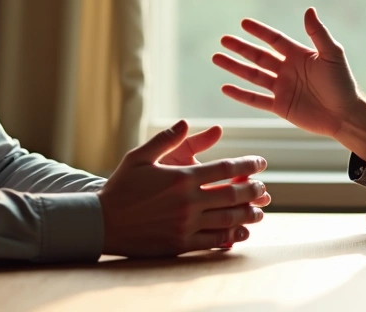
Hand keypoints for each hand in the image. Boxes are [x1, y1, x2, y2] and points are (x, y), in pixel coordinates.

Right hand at [99, 120, 268, 256]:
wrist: (102, 222)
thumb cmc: (120, 187)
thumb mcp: (140, 157)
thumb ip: (166, 139)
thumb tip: (185, 122)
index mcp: (182, 177)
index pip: (226, 168)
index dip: (247, 164)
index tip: (261, 163)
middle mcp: (188, 202)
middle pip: (233, 194)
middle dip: (253, 190)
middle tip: (263, 187)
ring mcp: (186, 225)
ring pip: (228, 219)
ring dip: (249, 214)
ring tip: (260, 210)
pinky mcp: (181, 244)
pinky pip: (214, 241)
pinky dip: (232, 236)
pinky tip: (241, 232)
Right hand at [213, 8, 365, 157]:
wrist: (346, 115)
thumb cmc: (342, 83)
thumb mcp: (332, 55)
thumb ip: (318, 34)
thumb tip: (309, 10)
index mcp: (299, 55)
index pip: (274, 40)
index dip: (259, 31)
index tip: (243, 23)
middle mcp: (287, 70)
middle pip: (259, 56)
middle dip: (240, 48)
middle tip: (223, 40)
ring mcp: (282, 88)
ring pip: (253, 75)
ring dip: (235, 67)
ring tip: (217, 58)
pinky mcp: (280, 106)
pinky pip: (256, 100)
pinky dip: (240, 94)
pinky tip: (225, 87)